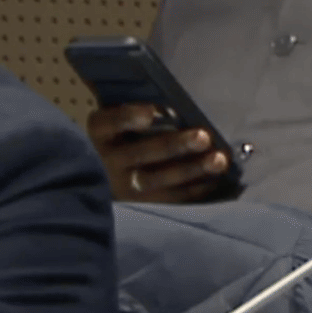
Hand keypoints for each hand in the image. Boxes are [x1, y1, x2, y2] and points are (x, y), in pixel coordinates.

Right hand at [86, 103, 230, 202]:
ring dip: (191, 169)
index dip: (130, 118)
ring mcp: (122, 184)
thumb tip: (175, 110)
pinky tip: (215, 179)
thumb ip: (137, 113)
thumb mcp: (115, 119)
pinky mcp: (139, 202)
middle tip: (204, 137)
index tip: (151, 113)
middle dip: (175, 145)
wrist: (93, 174)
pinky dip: (193, 189)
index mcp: (100, 131)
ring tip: (219, 160)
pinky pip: (168, 198)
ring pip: (157, 179)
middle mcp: (108, 159)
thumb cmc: (115, 134)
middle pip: (141, 153)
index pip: (112, 122)